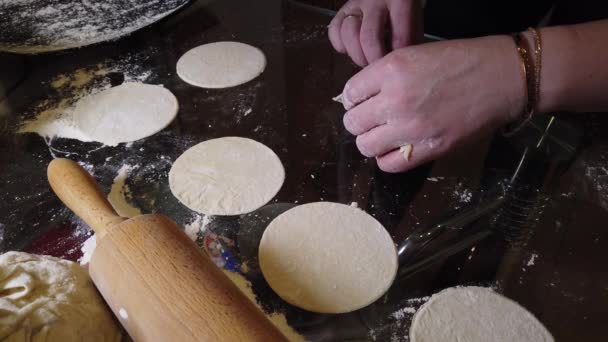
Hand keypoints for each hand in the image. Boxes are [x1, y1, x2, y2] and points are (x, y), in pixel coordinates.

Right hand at [328, 0, 421, 66]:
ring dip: (356, 54)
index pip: (398, 38)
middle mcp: (375, 1)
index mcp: (400, 2)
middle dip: (372, 60)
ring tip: (364, 62)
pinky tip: (351, 50)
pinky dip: (340, 45)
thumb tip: (400, 70)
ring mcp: (356, 5)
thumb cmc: (404, 13)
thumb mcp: (414, 23)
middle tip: (378, 70)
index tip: (395, 71)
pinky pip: (334, 30)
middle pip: (369, 38)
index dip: (396, 60)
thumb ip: (409, 42)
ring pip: (348, 33)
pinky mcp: (342, 11)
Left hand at [341, 36, 525, 172]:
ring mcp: (412, 128)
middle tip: (373, 118)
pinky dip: (388, 158)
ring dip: (371, 140)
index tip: (364, 100)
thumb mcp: (415, 54)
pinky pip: (388, 164)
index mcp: (391, 70)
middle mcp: (396, 100)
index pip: (349, 93)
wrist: (503, 77)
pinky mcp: (429, 150)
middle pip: (353, 123)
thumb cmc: (461, 61)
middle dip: (359, 121)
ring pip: (365, 146)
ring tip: (385, 133)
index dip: (354, 98)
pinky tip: (397, 147)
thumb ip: (384, 75)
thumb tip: (361, 96)